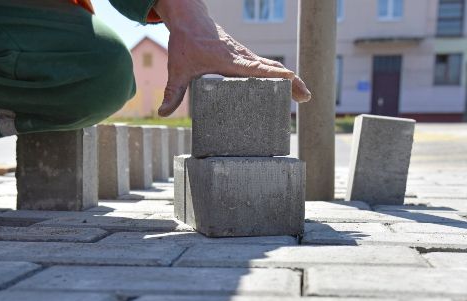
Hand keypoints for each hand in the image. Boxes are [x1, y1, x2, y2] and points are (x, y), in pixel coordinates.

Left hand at [153, 0, 311, 116]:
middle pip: (272, 68)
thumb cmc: (186, 43)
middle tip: (306, 97)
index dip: (274, 75)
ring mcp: (246, 56)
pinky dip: (280, 75)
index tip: (290, 81)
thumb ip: (172, 92)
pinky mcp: (245, 57)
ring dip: (290, 79)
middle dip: (291, 82)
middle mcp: (242, 57)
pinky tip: (287, 87)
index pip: (256, 69)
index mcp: (229, 60)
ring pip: (272, 66)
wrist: (191, 20)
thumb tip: (163, 113)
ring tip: (304, 96)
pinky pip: (266, 66)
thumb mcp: (177, 69)